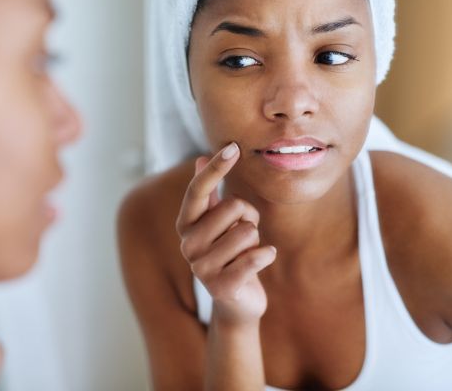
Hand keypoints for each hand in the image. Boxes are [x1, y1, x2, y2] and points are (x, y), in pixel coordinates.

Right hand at [176, 142, 276, 325]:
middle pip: (233, 207)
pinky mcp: (222, 287)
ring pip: (248, 231)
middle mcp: (188, 244)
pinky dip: (266, 255)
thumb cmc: (230, 254)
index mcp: (185, 225)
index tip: (233, 148)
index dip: (216, 168)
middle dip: (249, 217)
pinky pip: (255, 257)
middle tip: (246, 234)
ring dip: (256, 240)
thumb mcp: (217, 222)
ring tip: (246, 253)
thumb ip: (208, 193)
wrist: (236, 303)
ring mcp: (202, 268)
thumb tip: (199, 157)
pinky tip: (262, 260)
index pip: (198, 190)